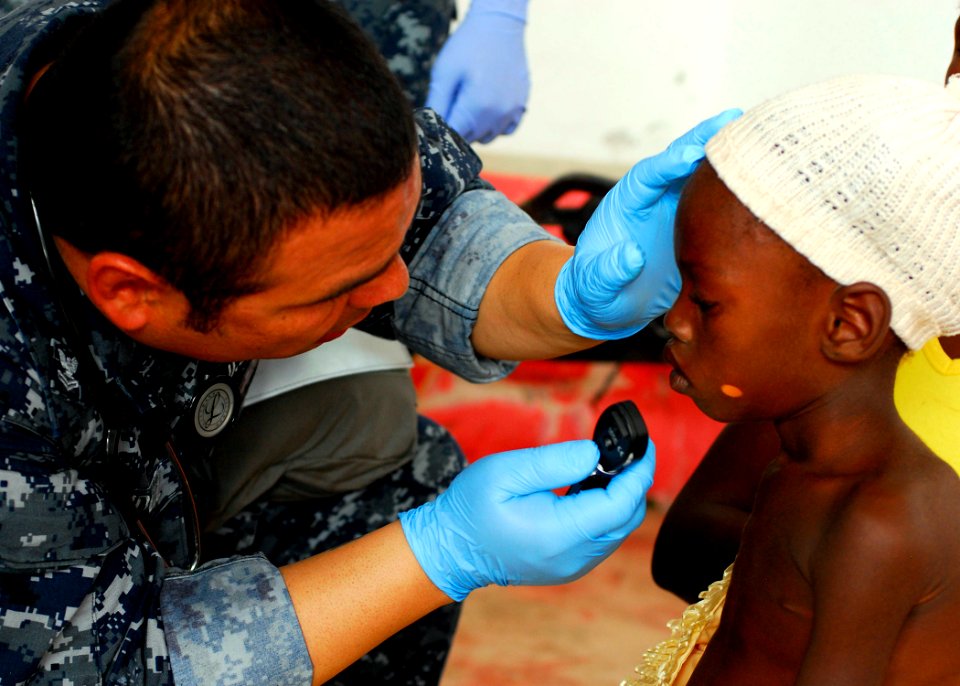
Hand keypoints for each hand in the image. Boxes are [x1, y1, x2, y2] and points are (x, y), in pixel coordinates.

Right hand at [399, 439, 655, 600]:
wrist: (450, 549)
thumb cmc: (471, 507)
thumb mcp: (505, 472)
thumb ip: (553, 461)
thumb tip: (595, 454)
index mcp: (558, 534)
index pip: (618, 505)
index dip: (637, 473)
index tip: (644, 444)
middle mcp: (573, 557)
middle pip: (626, 518)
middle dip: (636, 482)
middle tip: (633, 447)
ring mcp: (573, 565)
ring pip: (617, 529)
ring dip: (623, 495)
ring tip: (613, 462)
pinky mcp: (569, 565)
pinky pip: (602, 537)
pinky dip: (607, 509)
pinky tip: (593, 485)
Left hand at [426, 0, 529, 143]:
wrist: (500, 25)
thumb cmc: (468, 46)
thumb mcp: (444, 73)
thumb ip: (436, 105)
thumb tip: (428, 131)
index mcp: (477, 107)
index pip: (452, 136)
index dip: (440, 131)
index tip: (434, 121)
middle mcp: (498, 115)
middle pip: (469, 138)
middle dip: (456, 128)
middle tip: (451, 104)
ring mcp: (513, 111)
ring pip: (487, 137)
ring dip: (475, 129)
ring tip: (468, 103)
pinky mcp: (521, 105)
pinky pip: (506, 130)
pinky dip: (494, 126)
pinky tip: (486, 108)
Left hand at [554, 109, 742, 338]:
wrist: (613, 305)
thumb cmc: (597, 293)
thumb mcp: (596, 287)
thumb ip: (609, 271)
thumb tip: (631, 256)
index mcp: (625, 206)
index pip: (645, 177)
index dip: (668, 164)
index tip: (690, 154)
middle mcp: (652, 200)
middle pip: (678, 162)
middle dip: (703, 140)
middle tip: (734, 119)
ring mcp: (674, 209)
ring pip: (700, 175)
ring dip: (725, 155)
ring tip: (758, 134)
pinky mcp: (693, 223)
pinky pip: (715, 199)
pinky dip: (736, 185)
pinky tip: (762, 174)